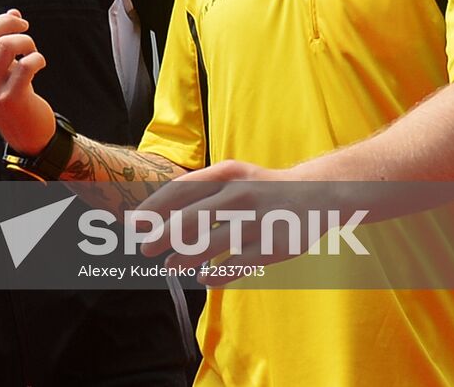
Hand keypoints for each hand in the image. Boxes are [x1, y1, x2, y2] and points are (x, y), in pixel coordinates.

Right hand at [0, 0, 55, 154]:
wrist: (25, 132)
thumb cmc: (11, 93)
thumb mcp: (1, 66)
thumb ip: (2, 40)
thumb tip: (14, 13)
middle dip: (8, 22)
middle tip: (23, 25)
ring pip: (6, 46)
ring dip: (26, 40)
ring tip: (31, 49)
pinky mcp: (9, 98)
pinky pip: (26, 64)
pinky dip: (37, 58)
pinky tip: (39, 63)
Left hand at [135, 160, 306, 285]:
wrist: (317, 194)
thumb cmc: (261, 187)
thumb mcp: (232, 177)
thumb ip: (200, 192)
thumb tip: (156, 214)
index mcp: (227, 173)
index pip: (181, 190)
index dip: (155, 209)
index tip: (137, 223)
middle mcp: (241, 194)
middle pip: (191, 219)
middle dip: (163, 236)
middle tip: (145, 249)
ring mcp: (258, 221)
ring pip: (210, 245)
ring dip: (184, 258)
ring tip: (170, 265)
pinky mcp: (275, 246)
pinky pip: (237, 264)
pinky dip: (217, 274)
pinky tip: (204, 278)